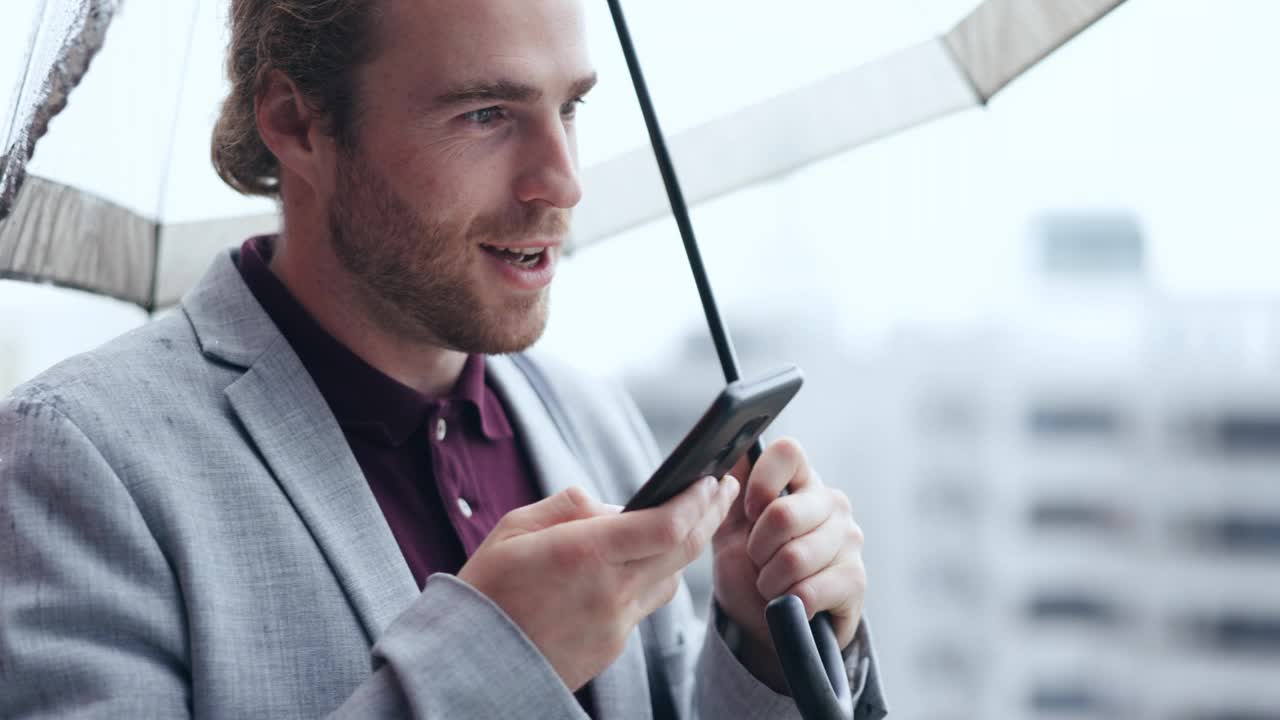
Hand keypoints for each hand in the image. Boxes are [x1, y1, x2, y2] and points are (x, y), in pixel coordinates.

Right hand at [458, 476, 739, 690]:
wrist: (469, 664)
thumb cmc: (487, 588)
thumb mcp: (514, 528)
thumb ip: (570, 507)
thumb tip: (614, 506)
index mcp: (583, 554)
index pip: (667, 525)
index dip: (697, 500)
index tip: (709, 478)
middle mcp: (609, 592)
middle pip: (683, 550)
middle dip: (710, 515)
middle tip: (724, 489)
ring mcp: (615, 625)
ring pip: (673, 579)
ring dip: (686, 548)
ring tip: (692, 519)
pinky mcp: (613, 647)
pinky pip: (649, 604)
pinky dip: (657, 578)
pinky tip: (649, 560)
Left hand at [711, 438, 865, 690]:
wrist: (766, 626)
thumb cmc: (750, 570)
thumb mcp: (729, 528)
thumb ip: (727, 489)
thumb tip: (726, 449)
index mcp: (801, 481)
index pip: (787, 452)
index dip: (760, 483)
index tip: (749, 513)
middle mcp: (832, 503)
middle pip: (783, 513)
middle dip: (756, 548)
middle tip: (757, 561)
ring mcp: (849, 539)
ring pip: (794, 558)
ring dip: (769, 581)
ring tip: (772, 585)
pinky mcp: (856, 579)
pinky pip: (808, 591)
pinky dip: (788, 603)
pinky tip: (791, 602)